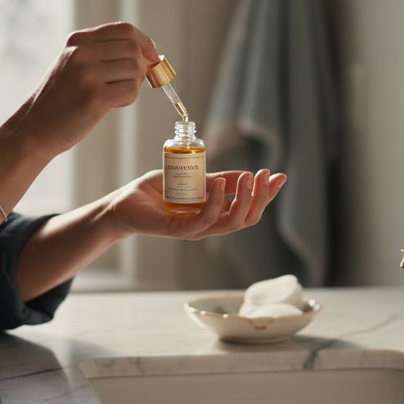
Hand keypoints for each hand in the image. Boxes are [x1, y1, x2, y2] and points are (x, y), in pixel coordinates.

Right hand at [13, 22, 159, 157]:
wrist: (34, 127)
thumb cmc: (59, 99)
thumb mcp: (73, 64)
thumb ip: (104, 54)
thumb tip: (148, 55)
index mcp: (77, 41)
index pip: (124, 29)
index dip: (144, 42)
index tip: (151, 56)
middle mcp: (81, 52)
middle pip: (133, 49)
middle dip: (142, 67)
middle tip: (132, 82)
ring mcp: (87, 74)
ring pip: (135, 70)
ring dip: (134, 84)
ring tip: (116, 95)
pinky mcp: (94, 97)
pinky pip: (130, 90)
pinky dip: (128, 98)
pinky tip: (113, 104)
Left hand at [101, 169, 286, 240]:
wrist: (123, 204)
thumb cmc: (155, 192)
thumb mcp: (191, 178)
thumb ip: (216, 179)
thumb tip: (247, 173)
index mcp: (215, 213)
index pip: (249, 209)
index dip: (266, 195)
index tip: (280, 176)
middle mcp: (209, 224)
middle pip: (247, 219)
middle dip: (261, 197)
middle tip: (265, 174)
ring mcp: (195, 229)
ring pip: (231, 223)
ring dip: (244, 200)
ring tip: (249, 177)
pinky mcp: (178, 230)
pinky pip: (205, 221)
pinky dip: (216, 203)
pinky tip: (222, 184)